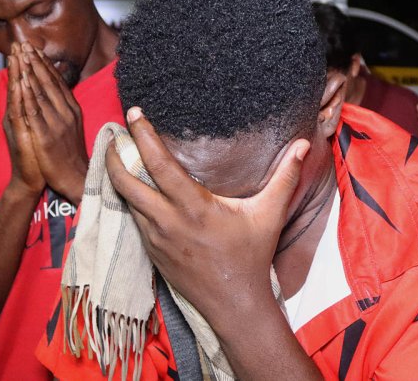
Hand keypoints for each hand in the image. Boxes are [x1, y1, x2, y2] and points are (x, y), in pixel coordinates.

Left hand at [3, 43, 87, 200]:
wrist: (74, 177)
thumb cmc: (70, 152)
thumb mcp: (72, 125)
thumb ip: (64, 107)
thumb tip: (57, 91)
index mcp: (72, 109)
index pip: (57, 81)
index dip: (44, 64)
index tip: (34, 48)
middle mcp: (66, 112)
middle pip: (49, 82)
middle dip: (36, 62)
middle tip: (24, 44)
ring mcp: (57, 123)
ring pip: (41, 93)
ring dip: (30, 72)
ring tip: (21, 56)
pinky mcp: (46, 136)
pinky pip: (35, 111)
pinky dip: (28, 95)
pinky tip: (21, 83)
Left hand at [107, 106, 308, 323]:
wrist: (234, 303)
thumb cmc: (251, 256)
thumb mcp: (269, 213)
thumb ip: (285, 176)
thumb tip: (303, 145)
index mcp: (193, 207)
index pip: (158, 164)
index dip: (142, 136)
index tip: (134, 114)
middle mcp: (168, 221)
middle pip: (126, 182)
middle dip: (114, 155)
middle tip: (114, 133)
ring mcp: (156, 238)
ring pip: (126, 201)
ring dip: (118, 177)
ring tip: (117, 154)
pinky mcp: (152, 252)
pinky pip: (134, 218)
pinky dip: (129, 200)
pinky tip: (133, 188)